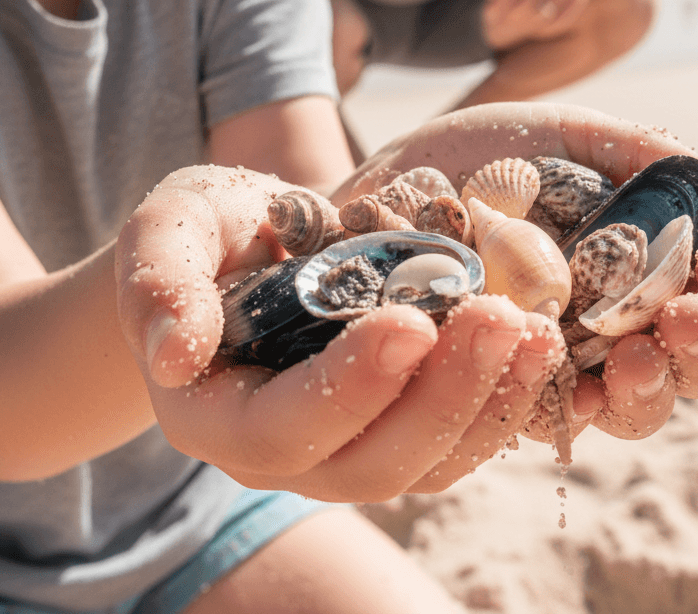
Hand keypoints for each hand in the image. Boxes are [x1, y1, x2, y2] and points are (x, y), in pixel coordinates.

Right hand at [115, 165, 564, 500]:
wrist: (243, 253)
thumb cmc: (203, 237)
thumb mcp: (167, 232)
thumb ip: (160, 284)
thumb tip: (172, 357)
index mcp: (216, 416)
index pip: (281, 427)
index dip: (349, 386)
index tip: (410, 322)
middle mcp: (284, 455)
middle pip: (369, 465)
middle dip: (442, 396)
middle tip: (499, 317)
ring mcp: (345, 450)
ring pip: (425, 465)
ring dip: (489, 404)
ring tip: (536, 332)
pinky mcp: (396, 428)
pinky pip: (456, 441)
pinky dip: (502, 399)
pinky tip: (537, 341)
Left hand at [344, 102, 697, 443]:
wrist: (386, 180)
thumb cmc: (482, 155)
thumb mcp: (557, 133)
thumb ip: (632, 152)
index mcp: (642, 263)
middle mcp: (611, 322)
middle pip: (685, 360)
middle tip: (688, 316)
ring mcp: (557, 363)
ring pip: (626, 404)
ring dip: (647, 389)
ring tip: (635, 358)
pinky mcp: (497, 387)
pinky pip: (539, 417)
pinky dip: (561, 408)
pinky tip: (570, 392)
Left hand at [479, 0, 600, 50]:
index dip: (499, 4)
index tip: (488, 16)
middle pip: (527, 5)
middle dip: (511, 18)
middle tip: (499, 27)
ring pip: (544, 16)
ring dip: (527, 26)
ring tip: (516, 27)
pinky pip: (560, 22)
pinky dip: (546, 29)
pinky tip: (535, 29)